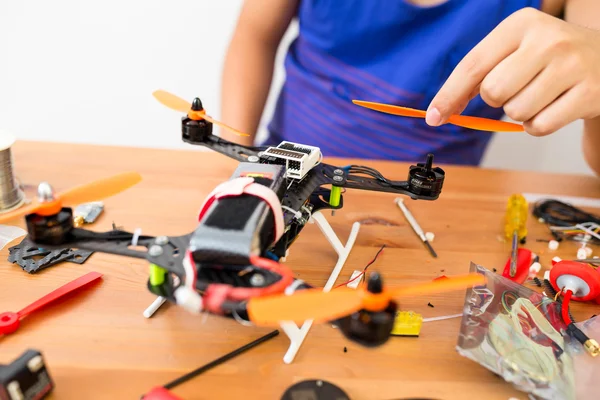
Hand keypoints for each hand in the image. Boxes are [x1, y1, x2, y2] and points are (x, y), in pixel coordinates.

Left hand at [426, 8, 599, 135]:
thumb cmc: (550, 58)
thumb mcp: (516, 49)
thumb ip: (479, 73)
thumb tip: (441, 110)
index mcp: (522, 24)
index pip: (472, 65)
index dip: (448, 95)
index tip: (433, 117)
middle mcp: (548, 40)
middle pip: (493, 92)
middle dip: (498, 99)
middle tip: (519, 87)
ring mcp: (571, 66)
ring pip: (515, 112)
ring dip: (521, 113)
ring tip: (542, 94)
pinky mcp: (588, 93)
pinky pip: (538, 127)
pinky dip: (539, 125)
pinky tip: (554, 105)